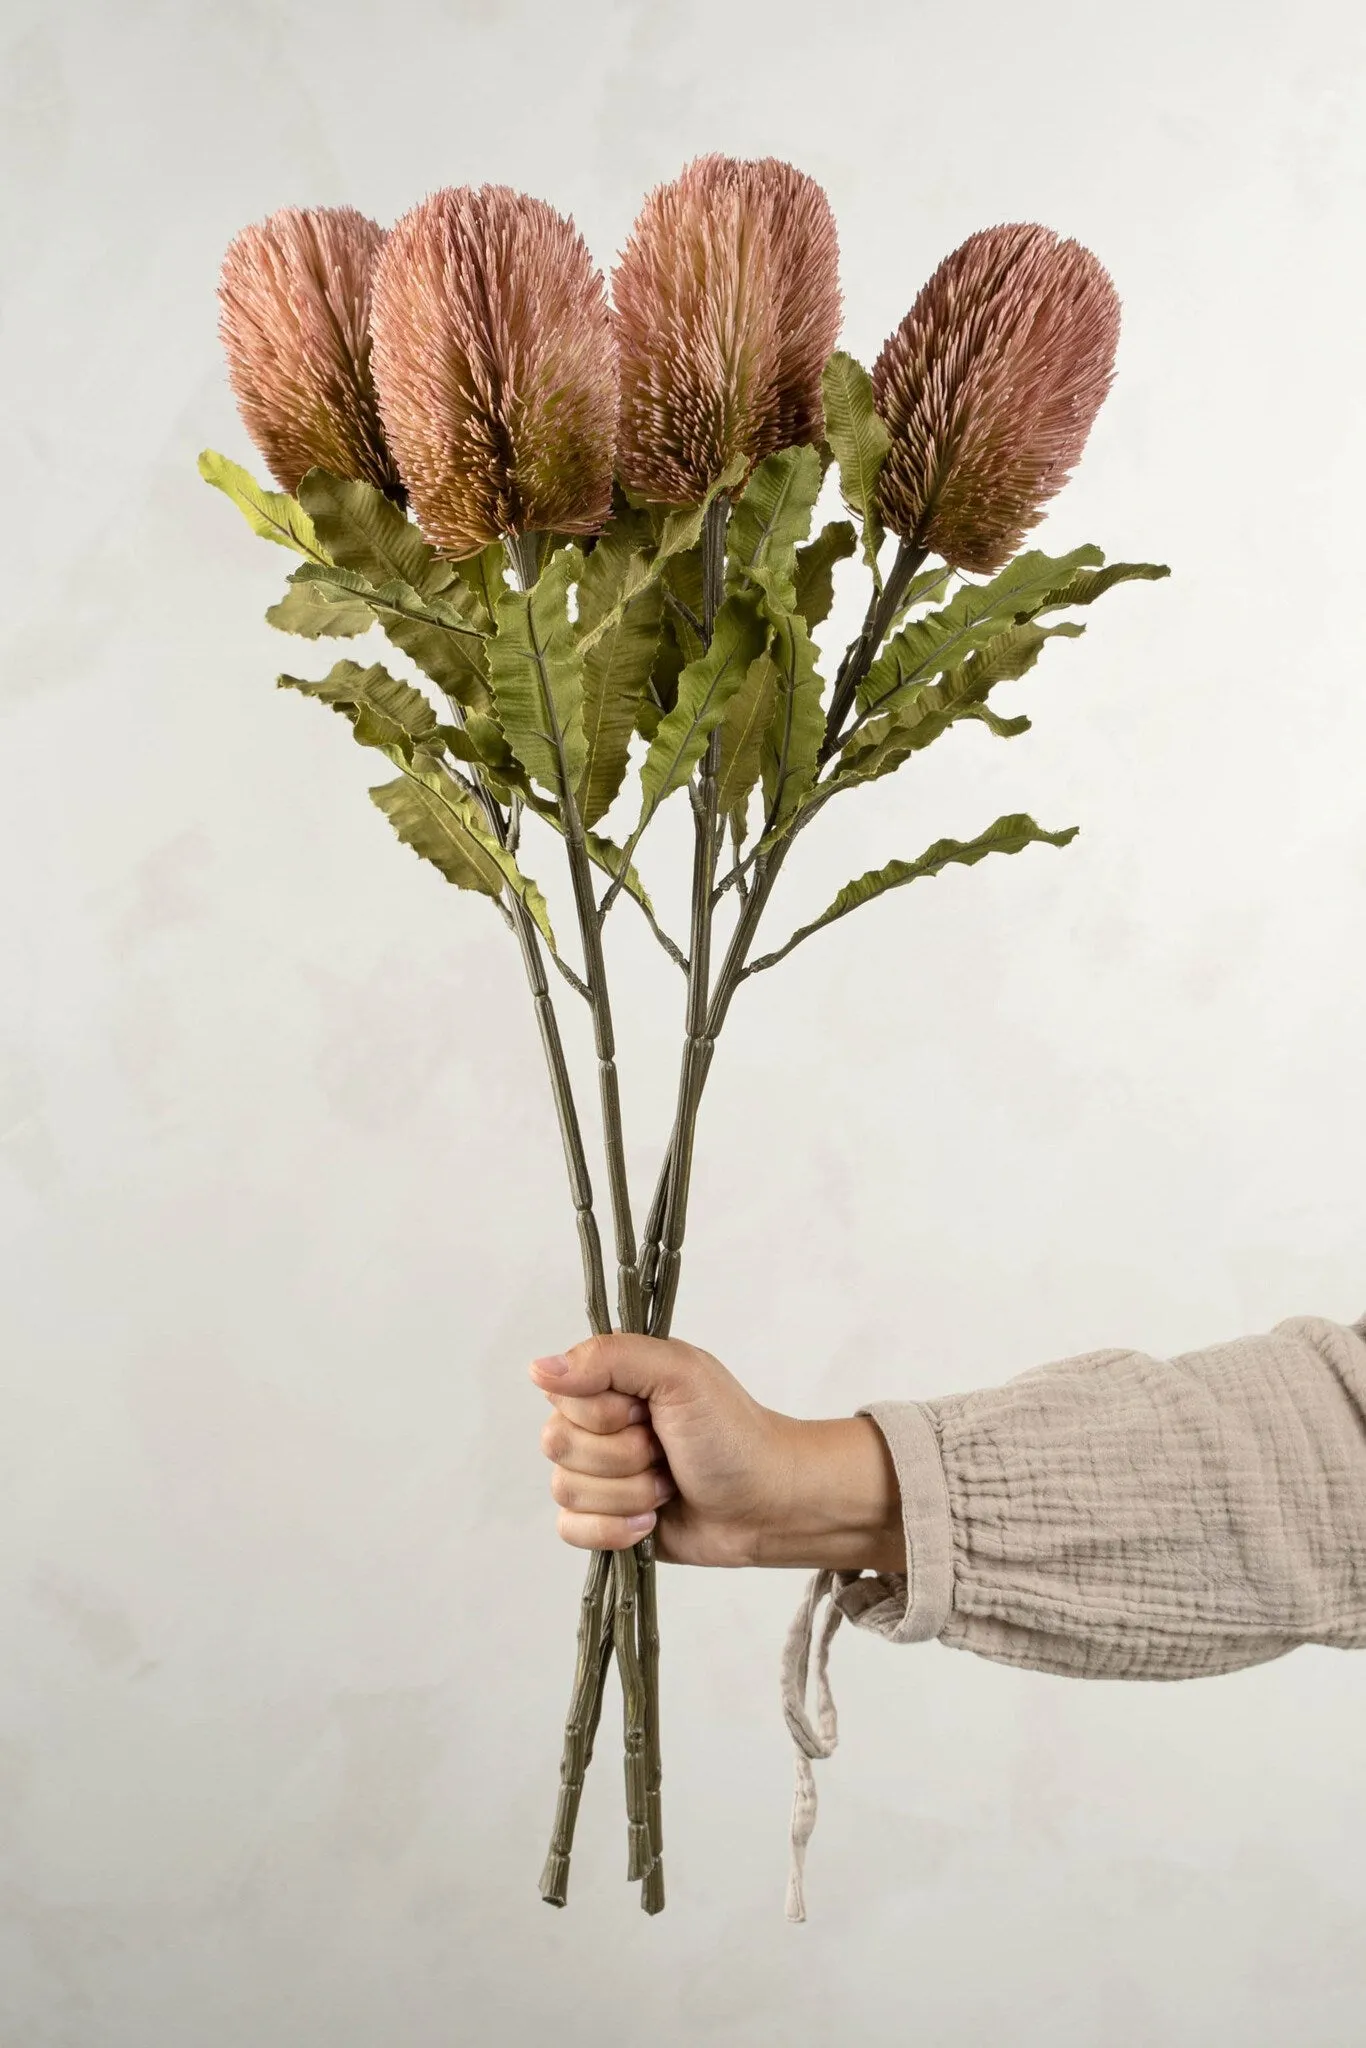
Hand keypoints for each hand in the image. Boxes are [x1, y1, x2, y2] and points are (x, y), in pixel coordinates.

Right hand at [530, 1332, 905, 1572]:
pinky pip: (570, 1530)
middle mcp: (599, 1424)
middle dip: (622, 1456)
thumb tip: (537, 1369)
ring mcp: (600, 1474)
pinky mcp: (604, 1521)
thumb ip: (609, 1358)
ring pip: (566, 1490)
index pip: (561, 1394)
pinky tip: (650, 1522)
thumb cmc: (733, 1433)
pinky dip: (613, 1530)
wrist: (769, 1504)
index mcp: (612, 1380)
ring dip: (627, 1494)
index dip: (603, 1412)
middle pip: (557, 1445)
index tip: (647, 1411)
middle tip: (665, 1450)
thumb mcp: (679, 1374)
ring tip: (667, 1485)